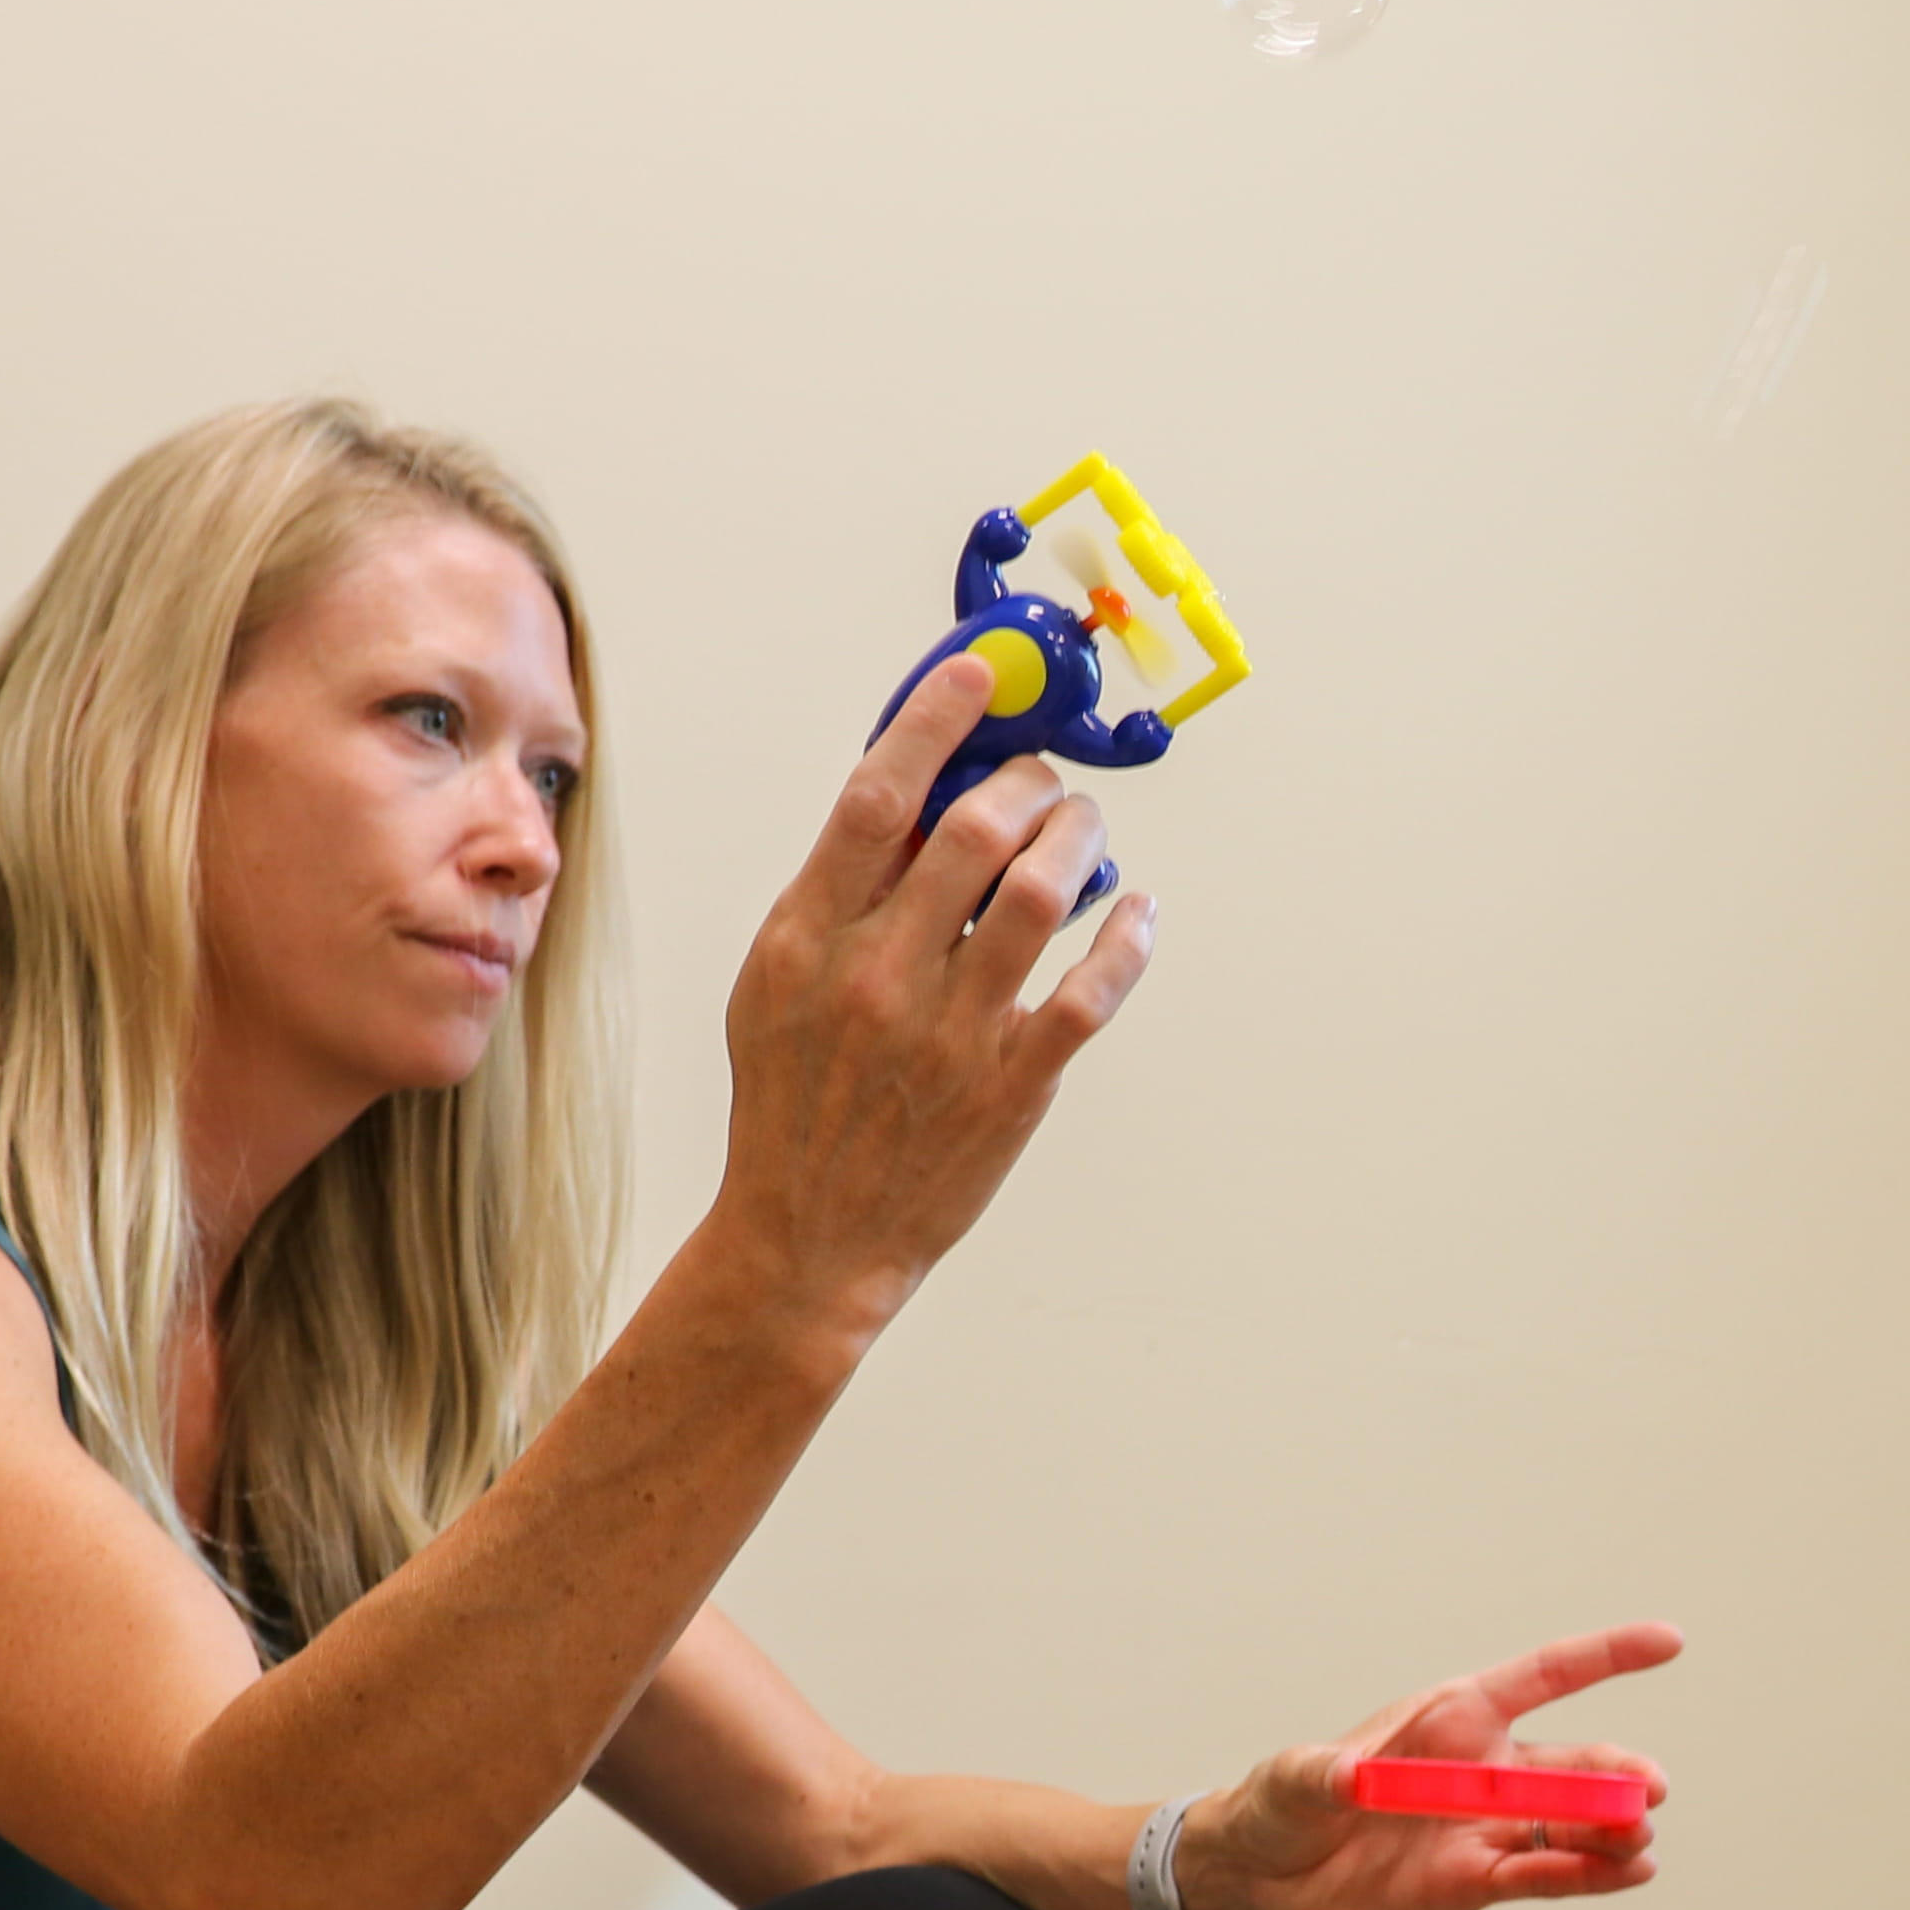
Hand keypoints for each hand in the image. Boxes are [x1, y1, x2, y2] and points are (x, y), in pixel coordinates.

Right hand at [708, 652, 1155, 1323]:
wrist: (807, 1233)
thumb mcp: (773, 984)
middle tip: (1044, 782)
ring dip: (1081, 841)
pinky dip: (1127, 939)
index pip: (878, 798)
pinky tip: (1135, 915)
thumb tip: (914, 800)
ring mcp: (951, 1030)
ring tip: (1084, 833)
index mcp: (807, 935)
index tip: (979, 676)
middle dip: (1028, 784)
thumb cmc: (791, 1099)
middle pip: (977, 830)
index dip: (935, 721)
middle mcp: (880, 973)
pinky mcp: (1013, 1084)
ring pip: (1045, 893)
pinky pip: (1093, 989)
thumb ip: (835, 897)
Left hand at [1172, 1625, 1687, 1909]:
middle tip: (1648, 1791)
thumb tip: (1350, 1778)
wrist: (1264, 1878)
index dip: (1606, 1656)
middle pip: (1572, 1762)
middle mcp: (1485, 1768)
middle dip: (1616, 1774)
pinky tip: (1628, 1874)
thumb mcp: (1291, 1777)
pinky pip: (1541, 1875)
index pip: (1544, 1677)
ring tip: (1638, 1844)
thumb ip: (1322, 1774)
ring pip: (1568, 1823)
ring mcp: (1486, 1826)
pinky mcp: (1476, 1881)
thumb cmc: (1281, 1804)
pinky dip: (1586, 1876)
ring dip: (1610, 1831)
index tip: (1669, 1642)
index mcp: (1453, 1716)